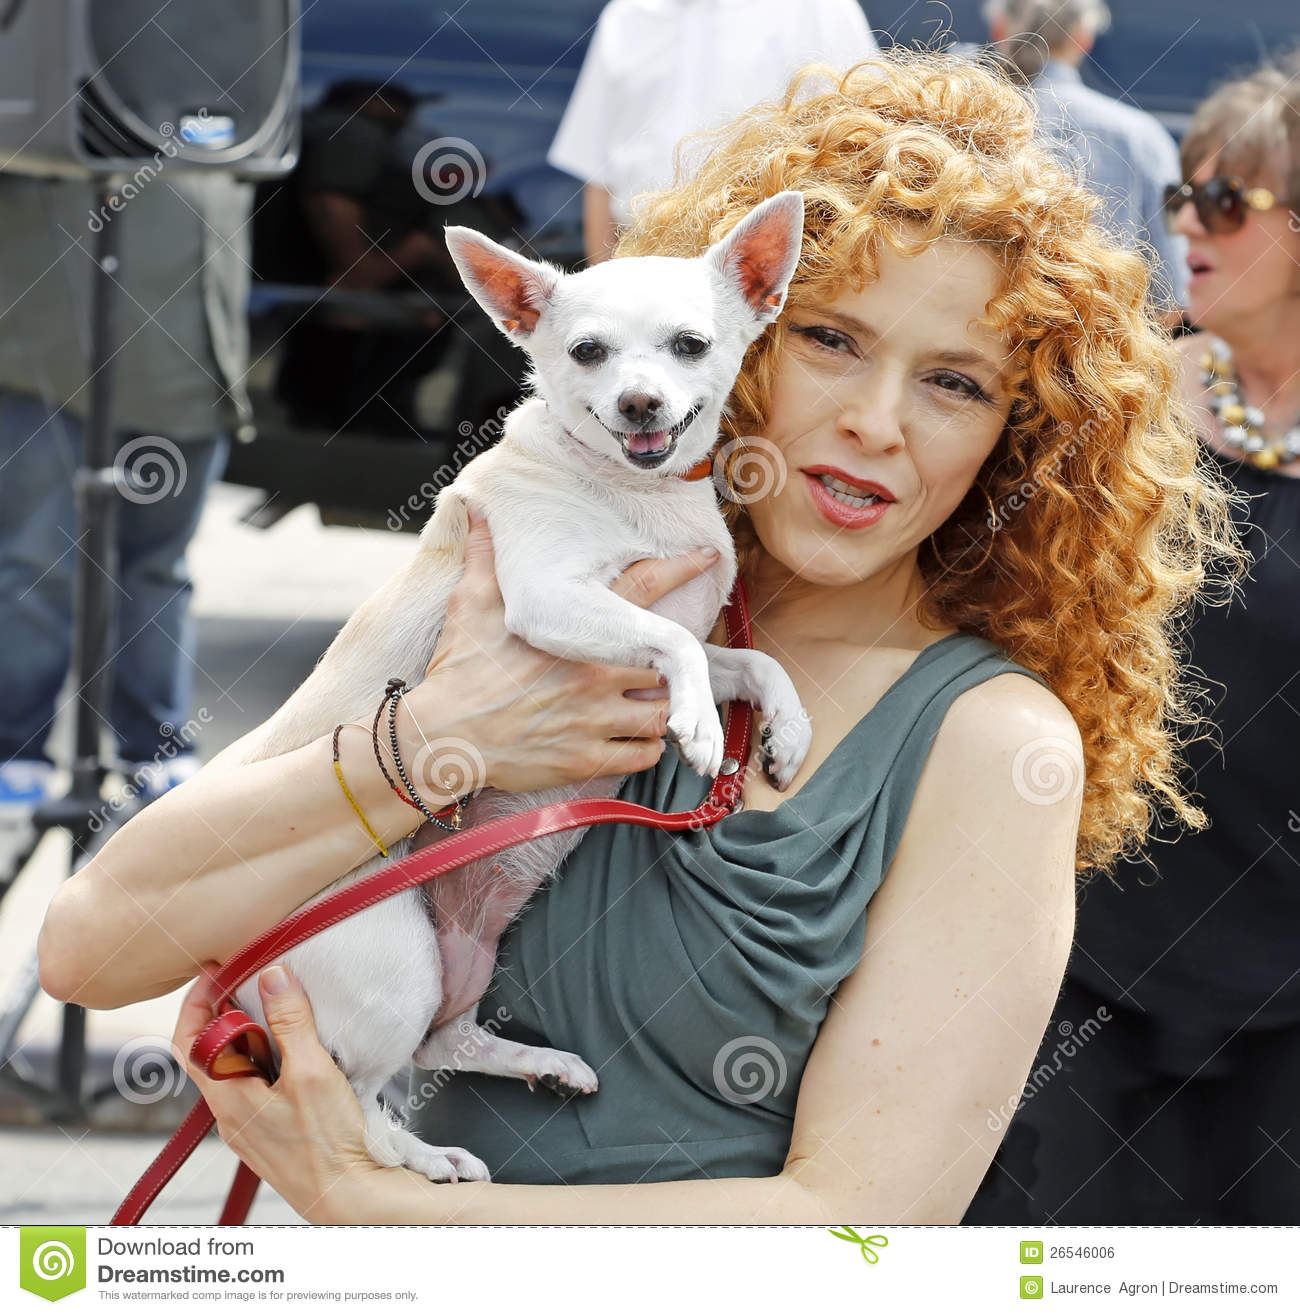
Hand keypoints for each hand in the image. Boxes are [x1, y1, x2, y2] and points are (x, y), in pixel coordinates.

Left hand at [173, 962, 378, 1223]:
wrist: (349, 1197)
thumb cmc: (328, 1144)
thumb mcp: (311, 1071)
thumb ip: (291, 1021)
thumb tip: (272, 974)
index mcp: (227, 1097)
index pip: (188, 1040)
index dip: (197, 1000)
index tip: (217, 968)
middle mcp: (229, 1112)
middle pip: (213, 1050)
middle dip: (231, 1010)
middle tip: (256, 977)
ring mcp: (250, 1124)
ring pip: (238, 1066)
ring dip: (255, 1032)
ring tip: (281, 1005)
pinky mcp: (272, 1129)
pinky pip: (258, 1083)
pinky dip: (271, 1055)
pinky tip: (299, 1046)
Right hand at [403, 507, 722, 792]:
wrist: (442, 736)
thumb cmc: (458, 670)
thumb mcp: (469, 603)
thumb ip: (484, 557)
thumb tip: (478, 508)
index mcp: (577, 630)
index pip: (644, 587)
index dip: (680, 567)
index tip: (706, 557)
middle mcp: (596, 673)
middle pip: (664, 665)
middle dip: (662, 667)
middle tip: (652, 670)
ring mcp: (595, 719)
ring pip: (661, 714)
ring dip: (661, 711)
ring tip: (645, 707)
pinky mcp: (588, 759)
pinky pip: (643, 756)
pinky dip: (646, 749)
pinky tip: (633, 741)